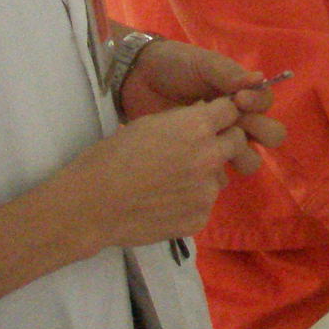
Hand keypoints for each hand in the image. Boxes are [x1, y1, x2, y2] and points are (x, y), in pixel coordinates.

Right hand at [66, 96, 251, 248]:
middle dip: (222, 141)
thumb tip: (204, 120)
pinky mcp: (200, 218)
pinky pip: (204, 204)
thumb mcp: (149, 124)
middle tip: (195, 149)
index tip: (210, 120)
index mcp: (197, 127)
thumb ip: (184, 122)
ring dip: (204, 175)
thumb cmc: (112, 157)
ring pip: (219, 176)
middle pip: (236, 141)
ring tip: (169, 182)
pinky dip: (190, 202)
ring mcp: (207, 192)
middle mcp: (210, 157)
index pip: (231, 111)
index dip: (220, 114)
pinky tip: (164, 203)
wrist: (92, 204)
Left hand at [117, 37, 286, 160]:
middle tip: (236, 126)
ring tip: (220, 147)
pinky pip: (220, 176)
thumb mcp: (202, 64)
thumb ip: (228, 73)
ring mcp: (218, 142)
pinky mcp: (199, 160)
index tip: (238, 99)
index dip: (258, 104)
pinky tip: (200, 161)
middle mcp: (236, 120)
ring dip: (243, 156)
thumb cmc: (174, 66)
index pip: (266, 104)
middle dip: (261, 133)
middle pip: (269, 135)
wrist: (137, 81)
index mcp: (241, 95)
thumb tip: (258, 79)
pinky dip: (217, 173)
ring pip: (249, 160)